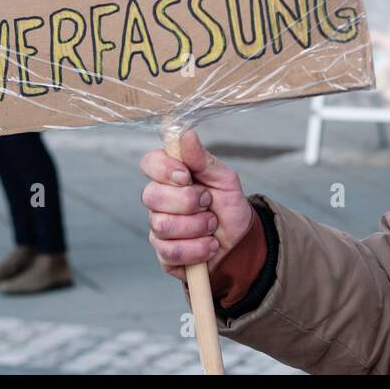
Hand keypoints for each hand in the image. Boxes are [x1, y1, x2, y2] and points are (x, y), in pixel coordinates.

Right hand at [140, 129, 254, 280]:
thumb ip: (204, 159)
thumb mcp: (224, 179)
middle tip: (209, 203)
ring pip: (162, 225)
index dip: (164, 169)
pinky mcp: (164, 254)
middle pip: (151, 196)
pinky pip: (170, 252)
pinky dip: (197, 249)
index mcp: (171, 176)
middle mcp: (159, 200)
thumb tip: (187, 135)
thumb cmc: (228, 205)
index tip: (186, 176)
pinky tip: (209, 245)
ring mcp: (158, 227)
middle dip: (187, 201)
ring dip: (197, 227)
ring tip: (212, 225)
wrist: (240, 241)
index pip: (149, 163)